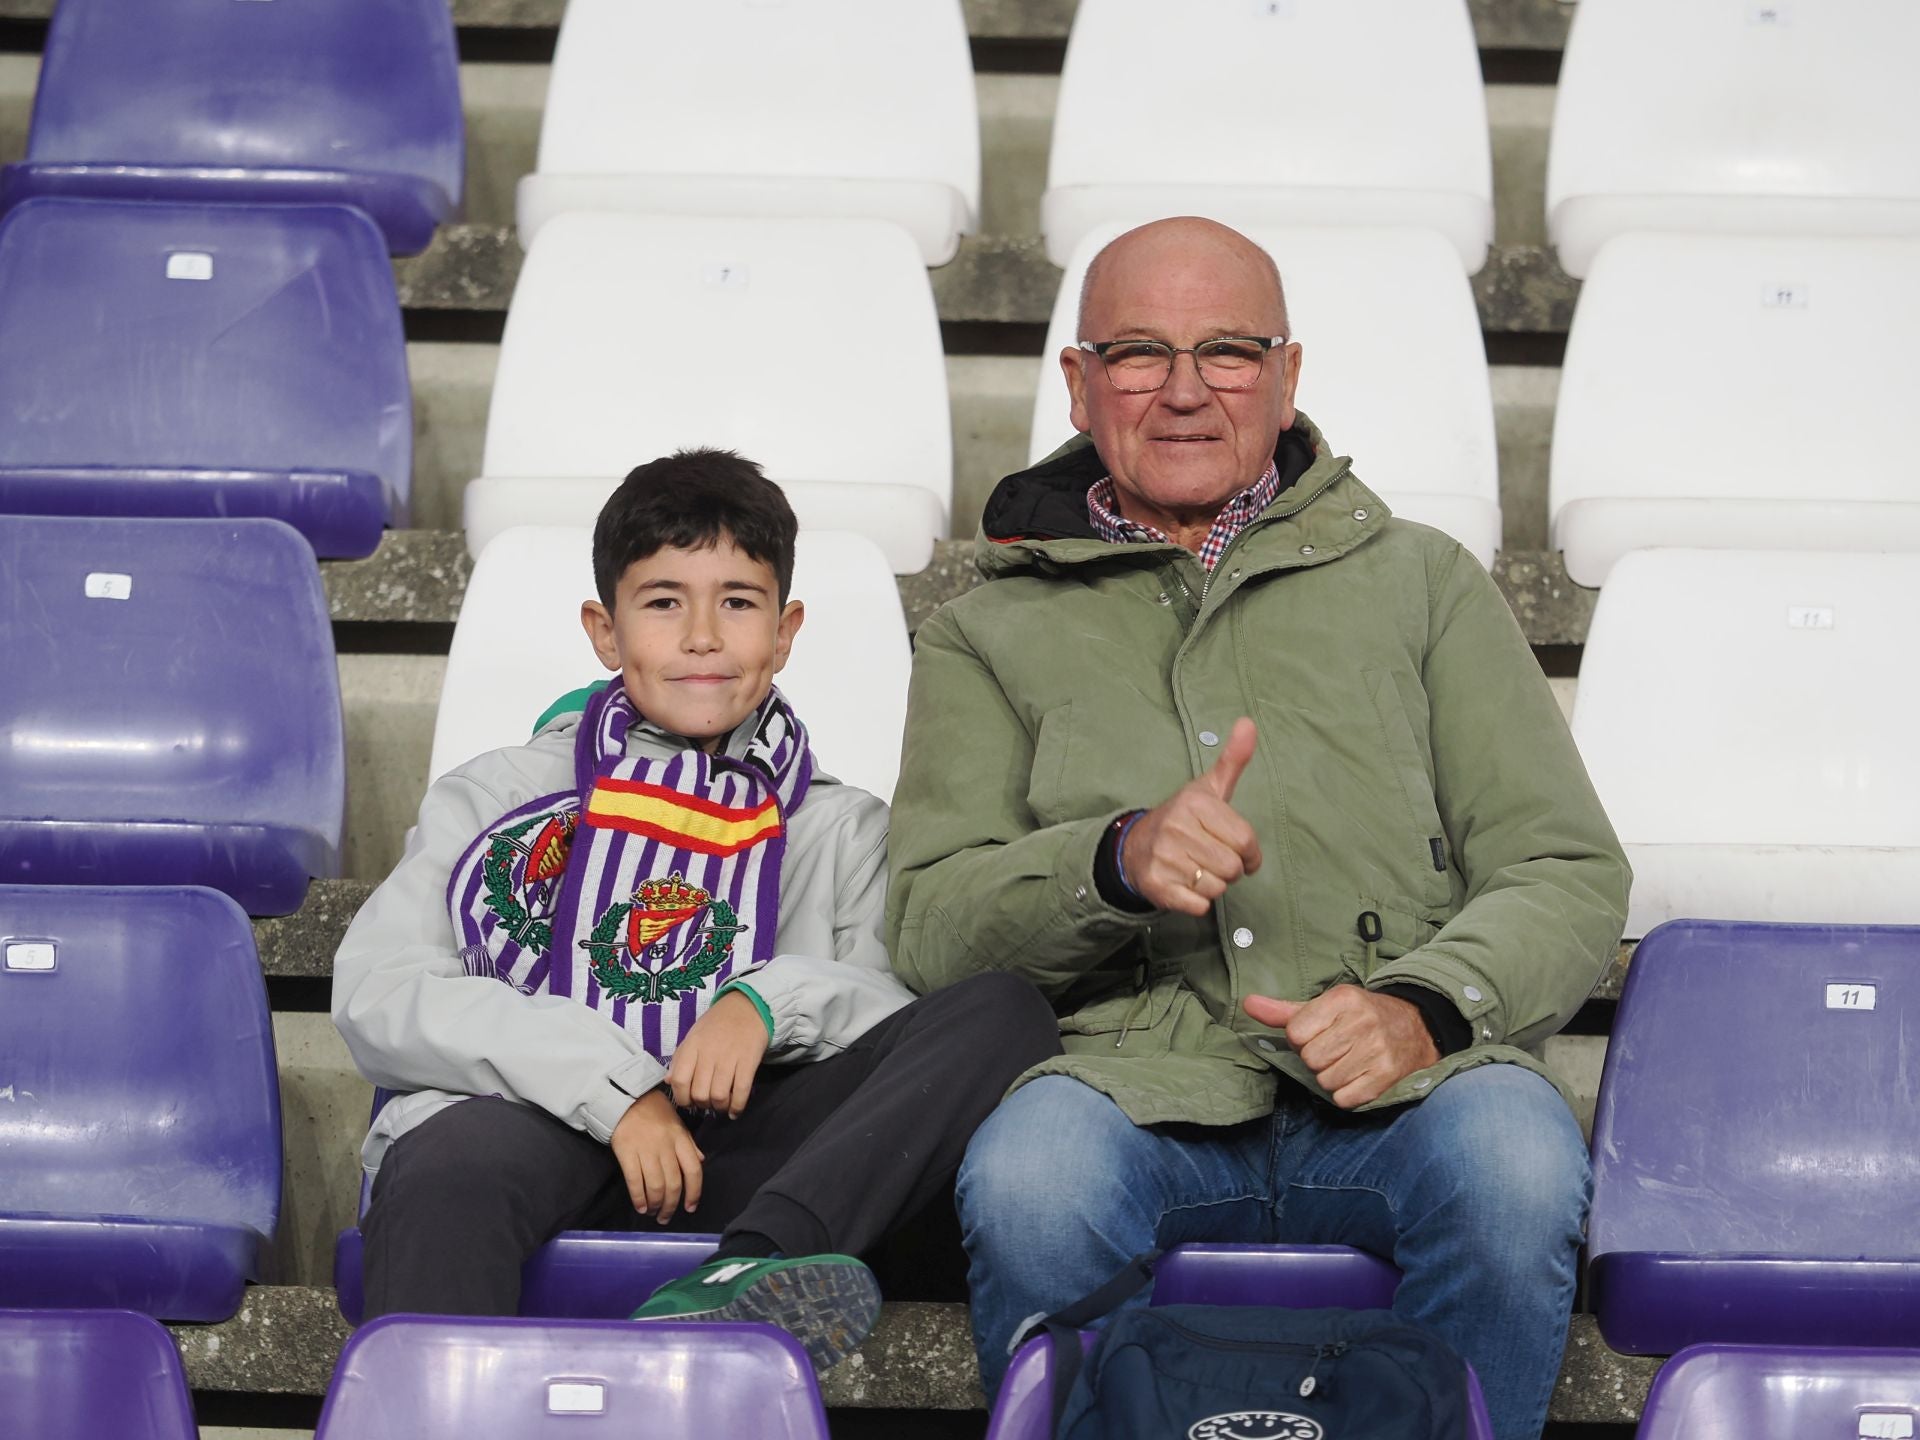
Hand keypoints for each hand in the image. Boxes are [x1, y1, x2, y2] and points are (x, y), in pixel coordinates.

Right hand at [610, 1089, 704, 1223]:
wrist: (626, 1099)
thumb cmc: (654, 1112)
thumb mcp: (677, 1124)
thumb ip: (689, 1144)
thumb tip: (701, 1162)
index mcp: (681, 1139)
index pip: (693, 1170)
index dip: (694, 1193)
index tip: (690, 1207)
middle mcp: (666, 1147)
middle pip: (674, 1184)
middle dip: (671, 1205)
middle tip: (666, 1217)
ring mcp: (646, 1150)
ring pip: (656, 1186)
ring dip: (656, 1205)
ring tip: (653, 1213)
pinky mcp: (627, 1153)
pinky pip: (635, 1181)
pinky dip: (639, 1197)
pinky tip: (641, 1207)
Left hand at [667, 990, 769, 1117]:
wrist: (747, 1007)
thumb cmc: (717, 1024)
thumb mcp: (693, 1036)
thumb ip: (679, 1059)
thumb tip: (669, 1081)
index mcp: (692, 1046)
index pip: (680, 1081)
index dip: (682, 1098)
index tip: (688, 1101)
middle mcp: (709, 1054)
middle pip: (700, 1093)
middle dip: (702, 1105)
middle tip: (706, 1103)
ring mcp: (730, 1058)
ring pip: (720, 1096)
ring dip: (719, 1107)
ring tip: (720, 1105)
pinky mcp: (749, 1062)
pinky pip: (742, 1091)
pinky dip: (737, 1107)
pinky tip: (734, 1111)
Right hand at [1120, 716, 1262, 915]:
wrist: (1134, 847)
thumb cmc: (1183, 819)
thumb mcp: (1208, 788)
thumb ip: (1233, 759)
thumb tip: (1248, 723)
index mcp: (1195, 804)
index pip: (1246, 841)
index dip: (1249, 853)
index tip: (1238, 850)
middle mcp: (1177, 828)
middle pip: (1232, 867)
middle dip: (1229, 869)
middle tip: (1211, 858)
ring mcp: (1164, 857)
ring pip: (1217, 887)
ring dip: (1212, 884)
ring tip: (1196, 869)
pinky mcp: (1157, 885)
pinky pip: (1198, 905)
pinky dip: (1197, 902)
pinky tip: (1185, 884)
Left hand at [1243, 986, 1439, 1109]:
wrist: (1418, 1028)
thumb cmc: (1361, 1017)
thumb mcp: (1327, 1006)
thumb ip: (1285, 1011)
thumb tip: (1248, 1004)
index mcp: (1343, 999)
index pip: (1296, 1032)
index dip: (1301, 1039)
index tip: (1317, 1035)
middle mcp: (1362, 1022)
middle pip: (1310, 1059)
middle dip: (1317, 1059)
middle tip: (1335, 1050)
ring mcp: (1377, 1050)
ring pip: (1325, 1081)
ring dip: (1331, 1077)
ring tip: (1349, 1062)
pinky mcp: (1387, 1077)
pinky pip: (1345, 1099)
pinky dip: (1347, 1094)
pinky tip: (1359, 1077)